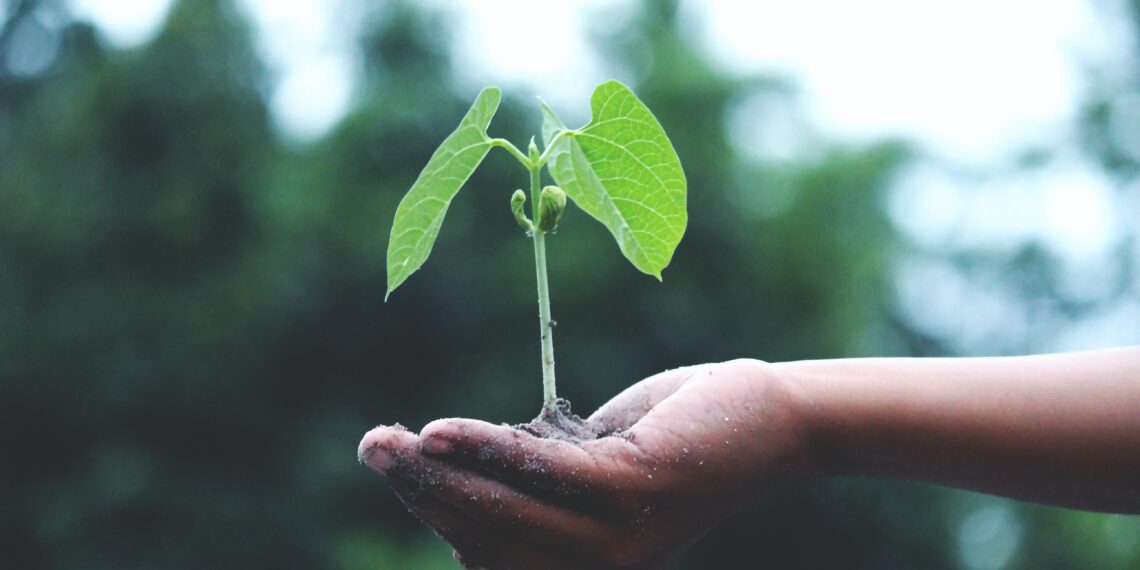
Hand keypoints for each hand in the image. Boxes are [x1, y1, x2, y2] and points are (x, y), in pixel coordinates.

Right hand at [358, 359, 810, 568]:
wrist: (765, 419)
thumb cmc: (674, 437)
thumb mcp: (593, 466)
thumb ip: (536, 482)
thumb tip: (460, 475)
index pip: (490, 551)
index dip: (436, 511)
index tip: (394, 466)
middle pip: (487, 536)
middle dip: (423, 491)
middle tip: (372, 446)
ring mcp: (618, 539)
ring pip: (506, 511)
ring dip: (440, 473)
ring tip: (390, 441)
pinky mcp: (634, 492)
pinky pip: (543, 473)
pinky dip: (487, 450)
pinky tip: (441, 430)